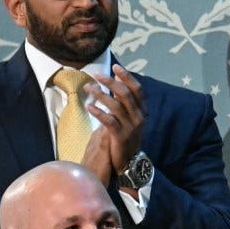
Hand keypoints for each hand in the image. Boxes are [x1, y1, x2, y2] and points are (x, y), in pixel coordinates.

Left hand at [85, 64, 145, 185]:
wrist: (129, 162)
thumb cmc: (125, 137)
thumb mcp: (128, 118)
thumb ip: (123, 102)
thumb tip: (114, 81)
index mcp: (141, 111)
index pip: (137, 90)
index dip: (127, 77)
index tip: (115, 66)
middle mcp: (138, 117)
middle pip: (126, 94)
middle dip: (110, 82)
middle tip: (96, 75)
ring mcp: (130, 127)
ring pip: (116, 106)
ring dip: (100, 95)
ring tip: (88, 88)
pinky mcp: (120, 137)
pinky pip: (109, 121)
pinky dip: (98, 112)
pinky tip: (89, 106)